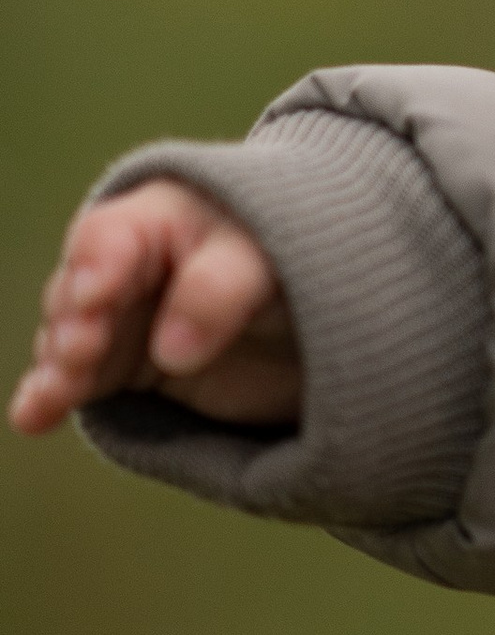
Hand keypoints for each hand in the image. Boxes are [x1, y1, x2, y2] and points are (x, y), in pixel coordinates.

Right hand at [11, 181, 302, 437]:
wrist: (322, 308)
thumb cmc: (293, 259)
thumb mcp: (270, 260)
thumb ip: (220, 291)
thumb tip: (172, 352)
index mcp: (157, 217)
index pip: (112, 237)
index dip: (99, 265)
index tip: (95, 297)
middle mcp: (124, 267)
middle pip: (79, 294)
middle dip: (73, 325)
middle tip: (82, 350)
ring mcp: (121, 320)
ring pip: (71, 343)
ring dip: (60, 368)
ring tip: (57, 393)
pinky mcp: (125, 368)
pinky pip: (80, 383)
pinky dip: (54, 398)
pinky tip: (33, 417)